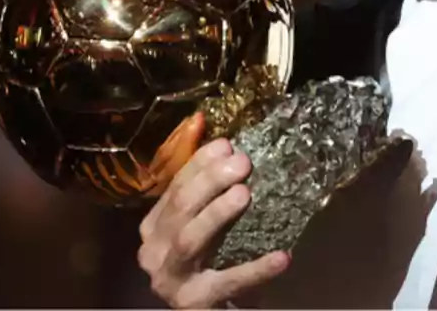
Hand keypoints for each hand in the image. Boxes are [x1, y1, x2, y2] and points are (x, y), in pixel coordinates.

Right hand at [137, 114, 290, 307]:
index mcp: (154, 227)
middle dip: (211, 181)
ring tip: (245, 194)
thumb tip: (225, 142)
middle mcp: (154, 252)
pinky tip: (282, 256)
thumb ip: (207, 188)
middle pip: (181, 208)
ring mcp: (171, 280)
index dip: (200, 164)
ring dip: (216, 213)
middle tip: (243, 164)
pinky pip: (228, 281)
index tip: (228, 145)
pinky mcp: (194, 304)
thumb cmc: (210, 261)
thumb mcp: (203, 224)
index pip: (175, 187)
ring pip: (189, 240)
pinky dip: (255, 268)